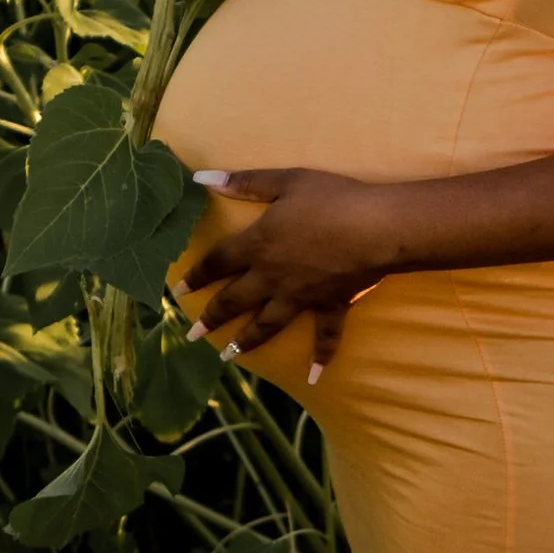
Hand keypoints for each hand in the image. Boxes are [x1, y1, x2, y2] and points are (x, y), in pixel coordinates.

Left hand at [182, 167, 392, 376]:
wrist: (376, 229)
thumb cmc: (331, 199)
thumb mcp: (285, 181)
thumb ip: (244, 182)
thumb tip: (200, 176)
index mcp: (258, 245)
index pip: (218, 262)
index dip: (197, 276)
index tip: (178, 291)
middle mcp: (272, 277)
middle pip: (235, 301)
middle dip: (212, 318)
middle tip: (192, 335)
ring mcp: (301, 296)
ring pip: (267, 325)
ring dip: (246, 342)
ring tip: (228, 357)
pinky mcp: (330, 305)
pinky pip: (324, 336)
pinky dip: (320, 356)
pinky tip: (314, 376)